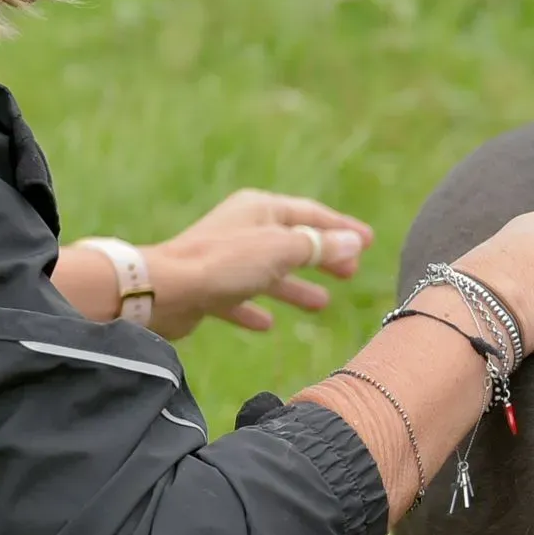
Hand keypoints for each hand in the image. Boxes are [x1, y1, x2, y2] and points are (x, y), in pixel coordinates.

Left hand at [142, 189, 373, 336]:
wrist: (164, 290)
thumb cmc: (224, 263)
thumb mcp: (281, 251)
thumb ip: (319, 247)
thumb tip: (354, 241)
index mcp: (260, 210)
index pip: (311, 215)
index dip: (341, 229)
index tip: (369, 241)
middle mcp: (242, 229)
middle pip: (291, 242)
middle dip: (322, 258)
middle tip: (350, 273)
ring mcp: (224, 259)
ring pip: (269, 272)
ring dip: (296, 287)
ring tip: (321, 304)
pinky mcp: (208, 287)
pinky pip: (240, 297)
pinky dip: (257, 308)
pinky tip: (268, 324)